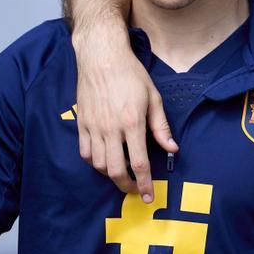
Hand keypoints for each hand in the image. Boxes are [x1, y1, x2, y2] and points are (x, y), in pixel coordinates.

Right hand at [73, 27, 176, 202]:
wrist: (101, 58)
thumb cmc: (131, 75)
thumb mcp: (154, 98)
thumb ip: (161, 127)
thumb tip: (172, 149)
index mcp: (132, 122)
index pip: (138, 162)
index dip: (144, 182)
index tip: (148, 195)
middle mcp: (111, 129)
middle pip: (115, 170)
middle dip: (127, 186)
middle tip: (136, 190)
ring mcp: (93, 127)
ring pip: (98, 164)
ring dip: (111, 175)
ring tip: (123, 174)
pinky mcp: (81, 124)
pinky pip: (85, 152)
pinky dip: (94, 162)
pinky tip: (104, 161)